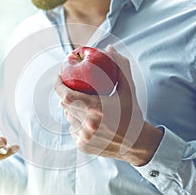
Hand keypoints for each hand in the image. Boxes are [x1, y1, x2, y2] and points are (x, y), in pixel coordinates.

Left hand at [55, 46, 162, 165]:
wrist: (137, 143)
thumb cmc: (132, 113)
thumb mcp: (129, 89)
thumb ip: (120, 67)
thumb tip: (109, 48)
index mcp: (97, 109)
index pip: (66, 95)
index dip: (58, 85)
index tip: (59, 76)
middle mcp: (88, 125)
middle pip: (65, 105)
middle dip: (66, 95)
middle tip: (73, 88)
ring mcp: (84, 137)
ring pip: (69, 117)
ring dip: (73, 109)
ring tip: (86, 106)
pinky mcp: (82, 146)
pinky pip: (73, 129)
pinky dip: (77, 122)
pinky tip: (90, 122)